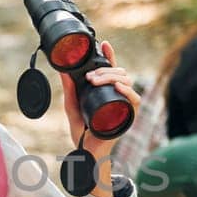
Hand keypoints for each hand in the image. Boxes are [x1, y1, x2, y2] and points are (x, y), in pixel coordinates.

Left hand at [60, 41, 140, 196]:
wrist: (86, 151)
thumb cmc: (82, 131)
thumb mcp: (72, 107)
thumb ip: (69, 90)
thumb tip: (62, 71)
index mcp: (106, 92)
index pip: (112, 69)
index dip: (110, 56)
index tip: (104, 44)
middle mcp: (117, 96)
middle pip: (119, 72)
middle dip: (105, 69)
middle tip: (90, 76)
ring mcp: (124, 105)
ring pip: (126, 81)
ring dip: (111, 77)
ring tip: (96, 80)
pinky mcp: (128, 116)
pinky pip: (134, 99)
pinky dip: (127, 91)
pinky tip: (118, 86)